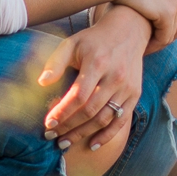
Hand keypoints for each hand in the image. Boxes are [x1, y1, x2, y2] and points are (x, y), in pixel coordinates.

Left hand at [38, 6, 147, 152]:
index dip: (63, 112)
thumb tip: (41, 83)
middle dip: (69, 127)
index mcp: (98, 62)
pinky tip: (93, 144)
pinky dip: (107, 135)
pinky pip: (121, 120)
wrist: (129, 31)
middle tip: (52, 136)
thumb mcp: (72, 43)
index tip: (48, 123)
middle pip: (90, 110)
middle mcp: (116, 76)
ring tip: (65, 142)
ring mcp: (127, 87)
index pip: (79, 95)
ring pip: (104, 118)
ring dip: (83, 134)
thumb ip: (56, 63)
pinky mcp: (135, 94)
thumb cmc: (94, 40)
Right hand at [105, 0, 176, 51]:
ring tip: (145, 47)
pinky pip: (165, 38)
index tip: (151, 31)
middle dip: (167, 35)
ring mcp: (175, 3)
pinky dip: (155, 45)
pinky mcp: (168, 14)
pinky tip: (142, 47)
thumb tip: (141, 1)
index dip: (168, 23)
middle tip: (150, 43)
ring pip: (174, 33)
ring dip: (160, 43)